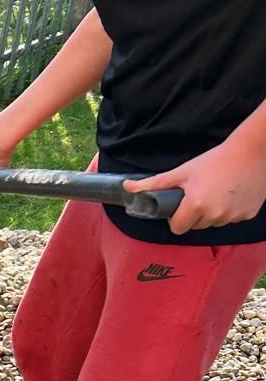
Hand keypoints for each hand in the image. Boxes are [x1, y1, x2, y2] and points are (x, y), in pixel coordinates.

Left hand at [123, 140, 265, 234]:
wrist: (253, 151)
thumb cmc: (215, 160)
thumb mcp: (183, 171)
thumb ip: (155, 184)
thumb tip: (127, 187)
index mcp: (196, 206)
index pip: (177, 228)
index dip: (176, 218)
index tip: (181, 205)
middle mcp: (215, 215)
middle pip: (195, 226)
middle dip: (194, 214)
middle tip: (200, 193)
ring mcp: (233, 217)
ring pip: (213, 223)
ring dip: (212, 213)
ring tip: (216, 192)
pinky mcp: (248, 215)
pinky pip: (231, 219)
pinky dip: (230, 211)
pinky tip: (231, 194)